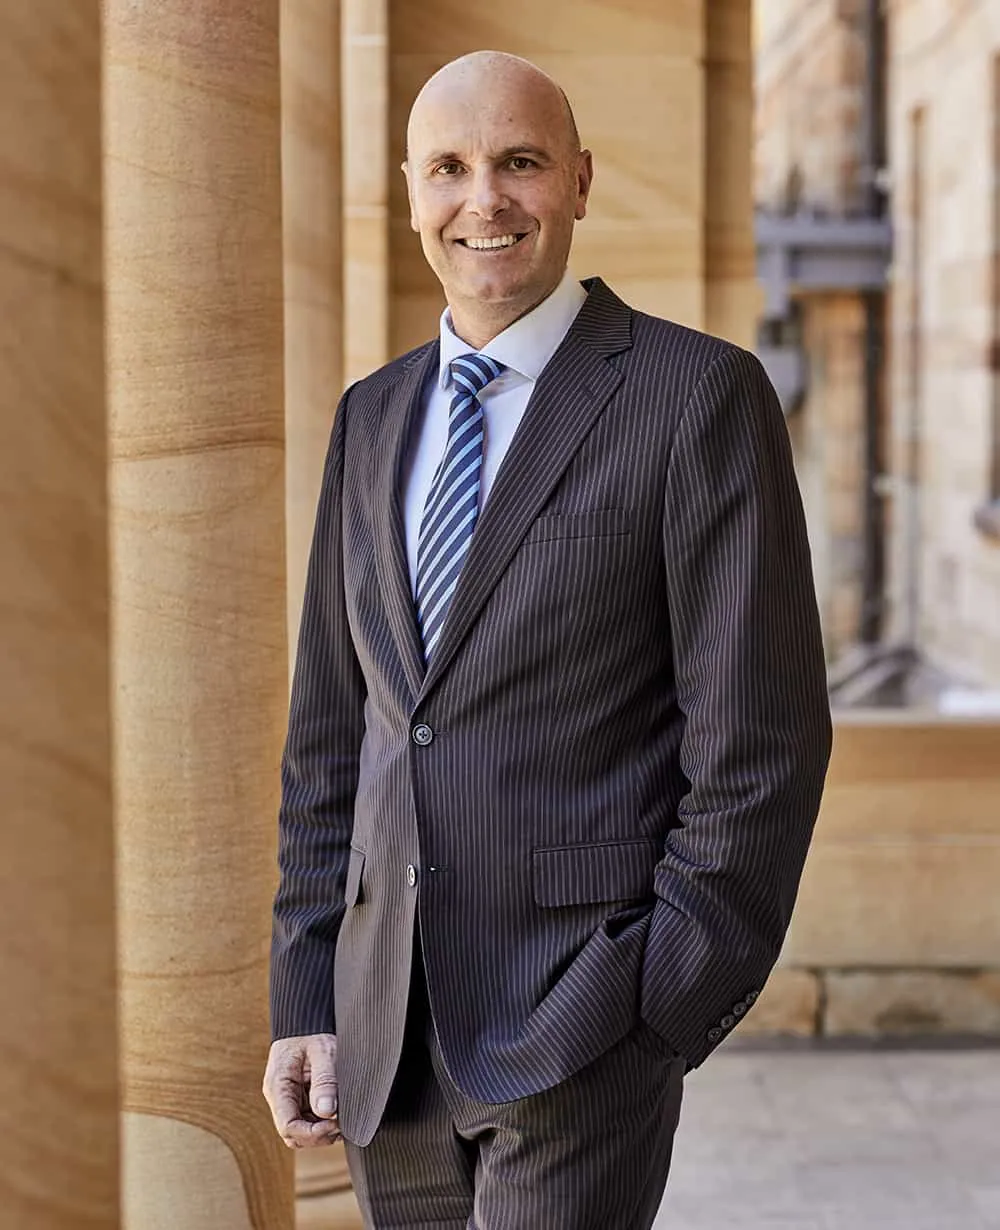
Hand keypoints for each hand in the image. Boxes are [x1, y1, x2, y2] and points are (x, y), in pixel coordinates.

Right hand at [263, 1032, 341, 1148]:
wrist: (306, 1021)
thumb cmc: (312, 1032)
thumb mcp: (323, 1050)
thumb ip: (325, 1080)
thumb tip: (327, 1111)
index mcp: (278, 1087)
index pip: (288, 1126)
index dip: (311, 1134)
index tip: (334, 1124)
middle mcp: (280, 1097)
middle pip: (293, 1134)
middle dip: (317, 1136)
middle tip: (341, 1123)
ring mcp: (289, 1099)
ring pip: (301, 1130)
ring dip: (321, 1131)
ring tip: (341, 1118)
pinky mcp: (298, 1098)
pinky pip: (307, 1120)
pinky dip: (322, 1122)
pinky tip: (337, 1113)